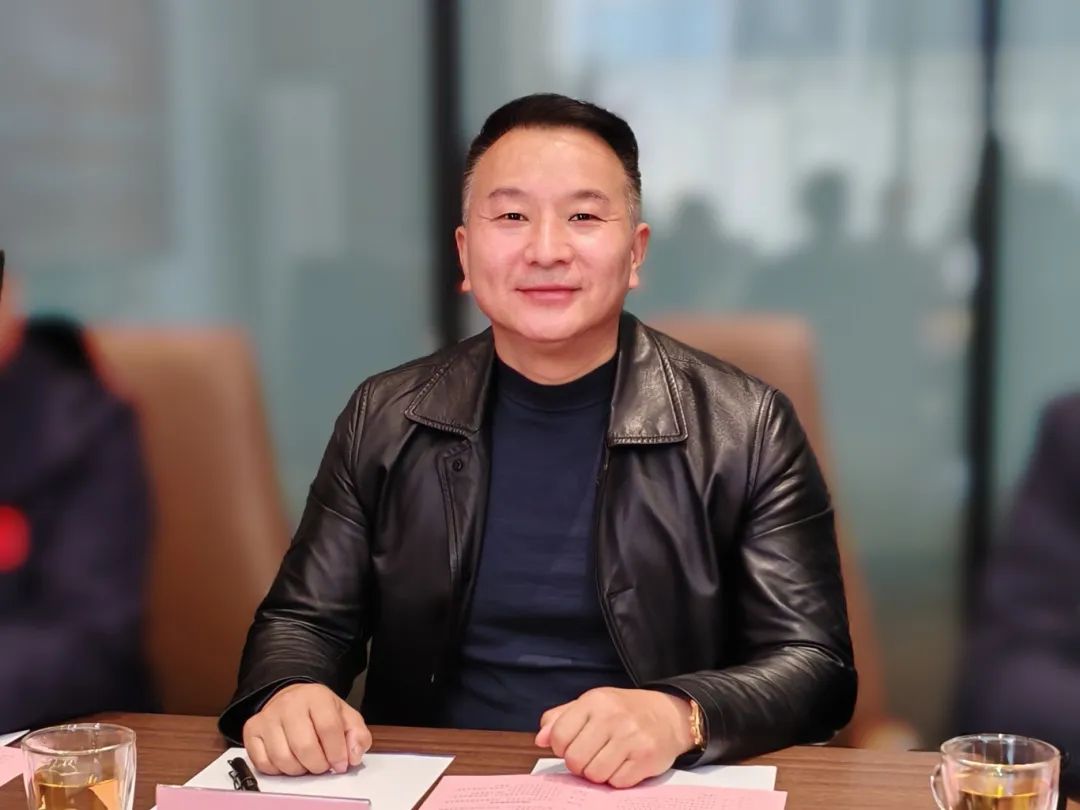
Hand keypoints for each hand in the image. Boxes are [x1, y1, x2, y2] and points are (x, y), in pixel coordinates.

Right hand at [243, 683, 371, 775]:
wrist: (292, 699)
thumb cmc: (321, 712)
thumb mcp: (346, 717)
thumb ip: (358, 736)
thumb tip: (354, 756)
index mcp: (316, 696)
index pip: (329, 728)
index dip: (337, 752)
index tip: (341, 764)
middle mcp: (289, 703)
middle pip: (304, 746)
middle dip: (318, 765)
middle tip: (323, 766)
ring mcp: (267, 716)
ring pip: (283, 758)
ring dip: (299, 769)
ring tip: (307, 762)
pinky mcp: (251, 730)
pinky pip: (263, 763)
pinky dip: (278, 770)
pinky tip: (288, 760)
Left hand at [535, 687, 693, 787]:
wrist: (668, 715)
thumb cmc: (624, 711)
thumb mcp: (592, 704)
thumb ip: (561, 718)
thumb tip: (540, 739)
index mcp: (595, 701)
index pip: (560, 736)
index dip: (561, 748)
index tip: (572, 747)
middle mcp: (612, 717)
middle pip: (575, 760)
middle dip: (579, 765)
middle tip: (590, 757)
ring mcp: (631, 737)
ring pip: (595, 775)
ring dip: (598, 774)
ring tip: (607, 761)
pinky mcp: (645, 758)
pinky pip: (617, 783)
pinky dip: (617, 779)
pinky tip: (624, 765)